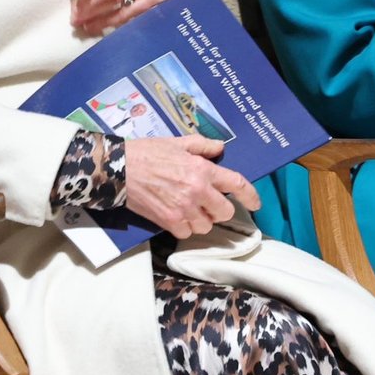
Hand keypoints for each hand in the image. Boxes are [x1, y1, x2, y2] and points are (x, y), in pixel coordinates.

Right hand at [123, 136, 260, 239]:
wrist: (119, 169)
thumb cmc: (147, 152)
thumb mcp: (176, 142)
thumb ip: (202, 145)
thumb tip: (220, 149)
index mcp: (202, 169)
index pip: (237, 184)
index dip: (251, 196)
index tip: (256, 203)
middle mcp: (197, 191)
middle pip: (225, 212)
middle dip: (219, 208)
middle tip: (208, 202)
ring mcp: (184, 208)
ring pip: (206, 225)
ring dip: (201, 219)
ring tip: (188, 208)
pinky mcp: (169, 221)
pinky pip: (187, 233)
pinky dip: (184, 227)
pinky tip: (175, 215)